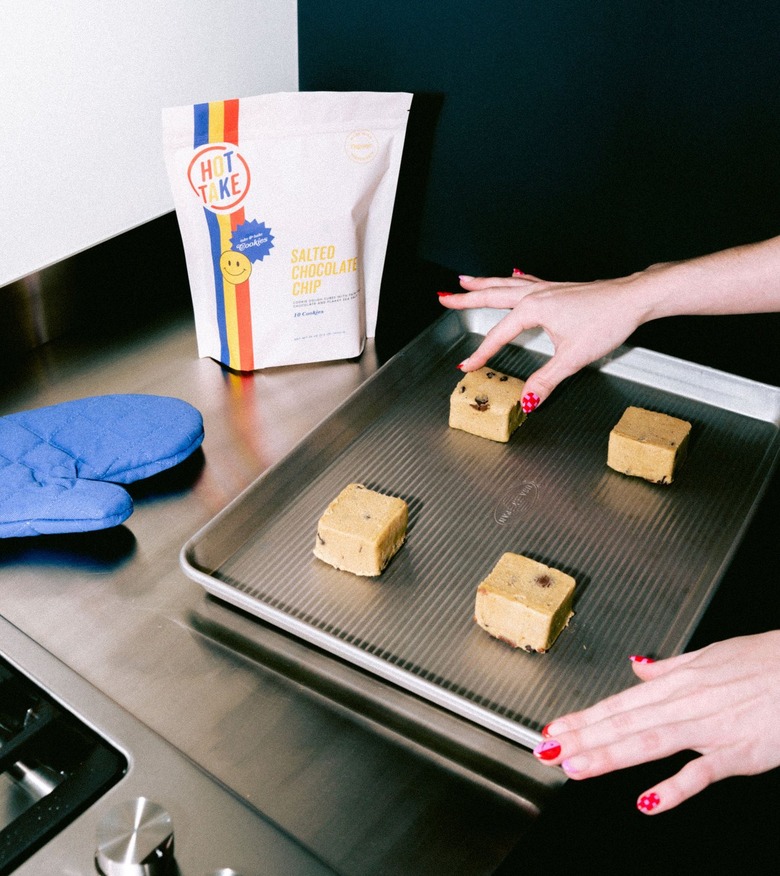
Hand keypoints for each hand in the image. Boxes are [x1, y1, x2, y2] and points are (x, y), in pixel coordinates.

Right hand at [438, 269, 653, 409]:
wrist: (634, 298)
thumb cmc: (608, 319)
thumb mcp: (573, 357)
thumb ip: (546, 379)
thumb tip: (527, 399)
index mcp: (534, 309)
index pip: (498, 335)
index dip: (481, 353)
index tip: (466, 365)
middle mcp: (537, 294)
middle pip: (492, 295)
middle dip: (466, 298)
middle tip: (444, 298)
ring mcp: (548, 287)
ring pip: (505, 283)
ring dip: (483, 283)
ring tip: (465, 280)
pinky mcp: (559, 287)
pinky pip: (527, 279)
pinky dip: (512, 277)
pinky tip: (512, 273)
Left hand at [532, 631, 779, 813]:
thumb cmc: (764, 661)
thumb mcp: (710, 655)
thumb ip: (670, 667)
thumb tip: (638, 666)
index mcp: (677, 682)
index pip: (619, 703)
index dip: (583, 717)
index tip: (554, 728)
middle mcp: (685, 703)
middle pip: (624, 723)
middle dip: (583, 738)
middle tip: (548, 751)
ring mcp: (709, 729)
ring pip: (649, 744)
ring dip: (609, 756)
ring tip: (576, 767)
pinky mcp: (738, 754)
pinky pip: (700, 773)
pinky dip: (673, 788)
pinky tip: (646, 802)